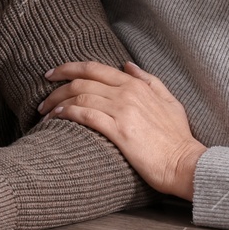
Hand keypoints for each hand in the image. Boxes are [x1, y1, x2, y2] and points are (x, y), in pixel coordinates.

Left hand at [39, 60, 206, 198]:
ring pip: (79, 96)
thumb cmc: (178, 137)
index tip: (52, 73)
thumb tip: (127, 65)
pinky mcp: (119, 131)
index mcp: (137, 85)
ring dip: (57, 103)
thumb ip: (149, 80)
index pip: (95, 68)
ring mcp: (123, 111)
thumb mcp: (170, 101)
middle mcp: (127, 93)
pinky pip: (85, 115)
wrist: (185, 164)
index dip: (68, 68)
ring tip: (45, 112)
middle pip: (82, 81)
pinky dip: (67, 114)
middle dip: (56, 86)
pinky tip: (56, 118)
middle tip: (42, 97)